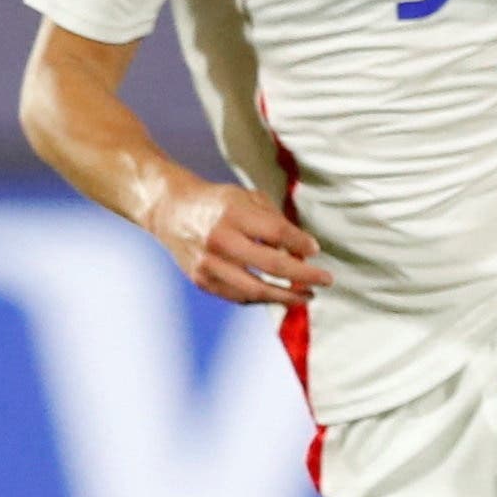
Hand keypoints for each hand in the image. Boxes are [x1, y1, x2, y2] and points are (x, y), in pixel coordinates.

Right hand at [151, 179, 327, 305]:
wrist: (170, 210)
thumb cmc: (217, 203)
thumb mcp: (246, 198)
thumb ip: (274, 221)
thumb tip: (303, 250)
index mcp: (232, 213)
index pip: (275, 232)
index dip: (300, 243)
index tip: (316, 250)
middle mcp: (219, 239)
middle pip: (271, 264)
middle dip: (304, 275)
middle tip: (326, 280)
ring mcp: (208, 263)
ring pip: (255, 289)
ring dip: (286, 296)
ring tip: (307, 296)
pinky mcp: (202, 280)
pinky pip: (239, 296)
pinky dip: (262, 298)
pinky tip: (279, 296)